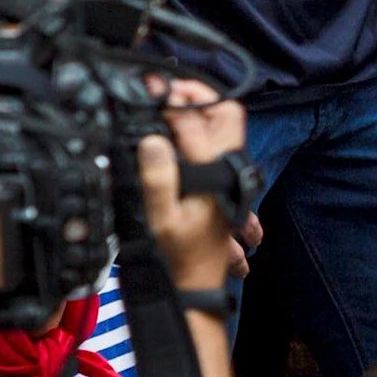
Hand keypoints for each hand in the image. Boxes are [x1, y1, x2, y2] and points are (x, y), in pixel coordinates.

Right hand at [135, 78, 249, 290]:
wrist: (195, 289)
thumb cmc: (178, 260)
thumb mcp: (161, 221)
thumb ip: (158, 178)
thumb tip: (153, 140)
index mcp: (214, 173)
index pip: (196, 121)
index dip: (171, 99)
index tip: (149, 87)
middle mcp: (227, 170)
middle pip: (227, 115)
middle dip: (199, 95)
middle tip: (167, 89)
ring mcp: (227, 177)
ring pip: (225, 130)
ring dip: (200, 113)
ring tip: (167, 107)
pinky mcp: (220, 185)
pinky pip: (217, 147)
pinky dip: (198, 132)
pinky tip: (174, 136)